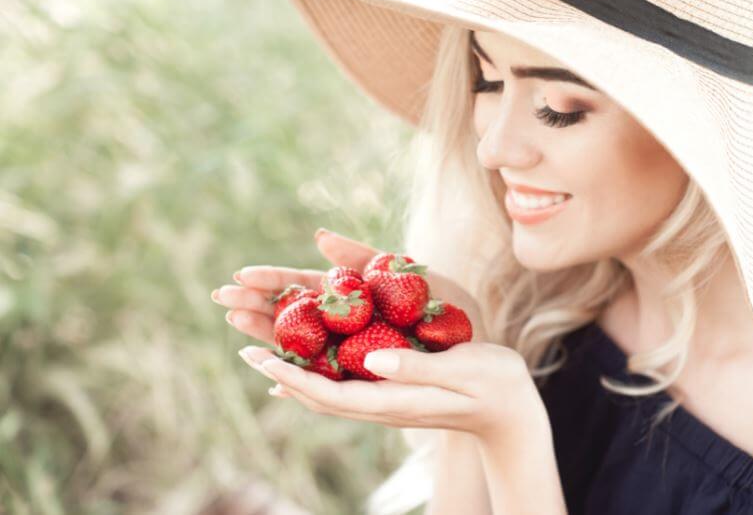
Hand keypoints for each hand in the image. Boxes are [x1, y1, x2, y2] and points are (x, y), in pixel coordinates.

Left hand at [212, 228, 544, 441]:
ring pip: (325, 388)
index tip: (255, 355)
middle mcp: (380, 403)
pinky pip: (341, 384)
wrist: (510, 411)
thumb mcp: (462, 370)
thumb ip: (417, 367)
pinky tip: (302, 359)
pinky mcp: (391, 391)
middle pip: (315, 391)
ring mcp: (384, 400)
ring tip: (259, 344)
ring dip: (289, 367)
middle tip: (241, 341)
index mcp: (392, 399)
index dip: (289, 373)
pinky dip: (314, 371)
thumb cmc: (494, 386)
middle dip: (277, 367)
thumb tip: (370, 357)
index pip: (327, 392)